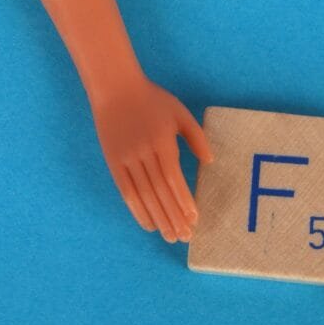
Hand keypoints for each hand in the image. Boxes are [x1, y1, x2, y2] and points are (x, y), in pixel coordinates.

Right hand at [90, 77, 212, 242]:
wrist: (115, 87)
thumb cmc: (153, 100)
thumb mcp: (181, 114)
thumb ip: (196, 138)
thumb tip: (209, 162)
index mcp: (162, 141)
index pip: (173, 178)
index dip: (183, 200)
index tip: (193, 219)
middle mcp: (143, 152)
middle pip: (159, 191)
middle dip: (174, 216)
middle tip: (185, 236)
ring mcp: (126, 158)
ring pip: (143, 195)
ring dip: (158, 218)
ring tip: (170, 236)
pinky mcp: (113, 162)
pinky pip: (126, 191)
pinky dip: (137, 210)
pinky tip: (149, 224)